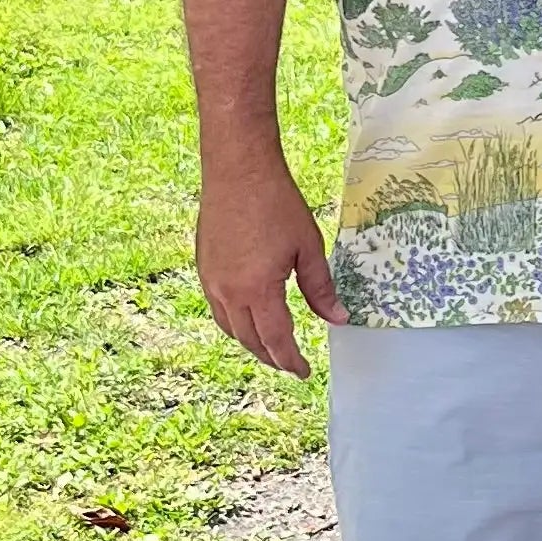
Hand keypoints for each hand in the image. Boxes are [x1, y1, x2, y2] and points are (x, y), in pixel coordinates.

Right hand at [197, 156, 348, 375]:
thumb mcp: (308, 247)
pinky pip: (217, 307)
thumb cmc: (276, 203)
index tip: (303, 371)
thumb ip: (321, 288)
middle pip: (249, 340)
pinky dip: (234, 322)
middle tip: (289, 364)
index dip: (291, 360)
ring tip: (270, 348)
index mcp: (257, 290)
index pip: (276, 340)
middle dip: (271, 357)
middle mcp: (228, 291)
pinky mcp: (204, 265)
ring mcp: (211, 279)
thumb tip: (338, 318)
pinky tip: (246, 318)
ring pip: (229, 327)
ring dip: (250, 342)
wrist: (238, 169)